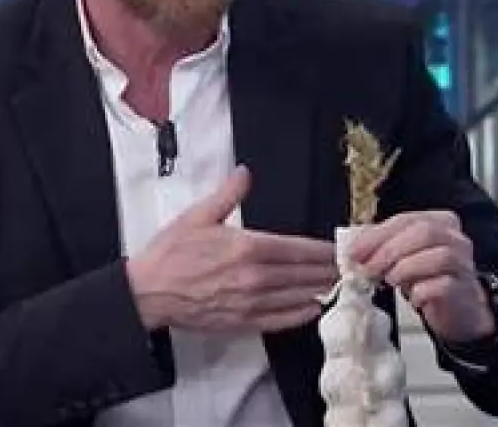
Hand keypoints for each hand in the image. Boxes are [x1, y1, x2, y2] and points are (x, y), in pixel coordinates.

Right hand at [125, 166, 337, 333]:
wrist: (147, 293)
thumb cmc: (169, 255)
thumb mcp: (198, 215)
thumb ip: (227, 194)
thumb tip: (245, 174)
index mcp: (248, 247)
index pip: (298, 248)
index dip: (323, 249)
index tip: (339, 248)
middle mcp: (255, 277)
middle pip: (304, 273)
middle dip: (329, 269)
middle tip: (350, 267)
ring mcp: (251, 303)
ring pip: (297, 297)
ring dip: (320, 290)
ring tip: (339, 284)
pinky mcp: (242, 323)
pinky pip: (281, 320)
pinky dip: (301, 314)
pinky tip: (313, 307)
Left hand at [349, 211, 493, 343]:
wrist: (457, 310)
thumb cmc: (426, 278)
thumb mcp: (402, 257)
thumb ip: (382, 247)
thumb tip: (354, 249)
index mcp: (440, 222)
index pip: (406, 219)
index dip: (377, 235)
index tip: (354, 252)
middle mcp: (457, 239)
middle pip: (423, 232)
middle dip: (389, 250)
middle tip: (367, 269)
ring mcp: (464, 264)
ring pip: (439, 256)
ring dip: (405, 268)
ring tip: (389, 281)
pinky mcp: (464, 289)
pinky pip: (444, 285)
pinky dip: (422, 291)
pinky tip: (412, 298)